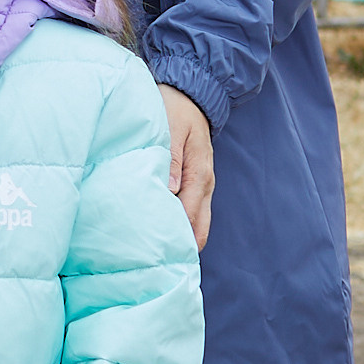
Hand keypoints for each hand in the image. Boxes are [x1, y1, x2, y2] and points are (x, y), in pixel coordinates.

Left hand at [158, 86, 214, 250]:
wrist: (190, 93)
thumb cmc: (175, 108)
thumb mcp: (171, 126)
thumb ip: (170, 157)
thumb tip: (171, 190)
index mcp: (199, 173)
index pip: (190, 215)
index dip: (177, 237)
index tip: (160, 257)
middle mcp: (204, 184)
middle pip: (198, 228)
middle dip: (182, 247)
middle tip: (160, 270)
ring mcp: (201, 185)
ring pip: (196, 223)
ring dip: (181, 238)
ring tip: (160, 261)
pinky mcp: (194, 183)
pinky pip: (190, 211)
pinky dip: (180, 226)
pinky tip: (163, 236)